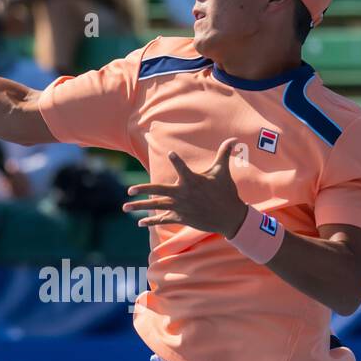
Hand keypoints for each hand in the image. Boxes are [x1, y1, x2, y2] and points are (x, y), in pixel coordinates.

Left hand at [123, 137, 247, 236]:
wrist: (229, 217)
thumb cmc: (226, 192)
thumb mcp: (223, 172)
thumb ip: (224, 154)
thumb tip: (235, 138)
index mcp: (193, 181)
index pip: (183, 168)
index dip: (177, 161)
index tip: (171, 153)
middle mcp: (184, 194)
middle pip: (159, 191)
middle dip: (143, 190)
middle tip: (129, 190)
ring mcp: (181, 207)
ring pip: (156, 206)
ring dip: (140, 207)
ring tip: (125, 206)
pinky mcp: (181, 218)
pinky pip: (163, 220)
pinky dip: (151, 221)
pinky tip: (140, 222)